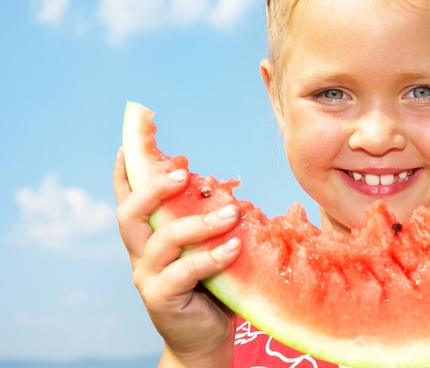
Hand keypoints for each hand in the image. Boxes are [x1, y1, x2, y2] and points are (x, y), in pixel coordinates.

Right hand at [113, 148, 240, 366]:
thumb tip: (252, 198)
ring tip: (232, 212)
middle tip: (185, 173)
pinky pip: (184, 272)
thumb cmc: (213, 286)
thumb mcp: (211, 247)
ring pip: (163, 239)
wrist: (205, 338)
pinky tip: (235, 246)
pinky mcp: (161, 299)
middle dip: (154, 187)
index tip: (134, 141)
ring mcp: (148, 277)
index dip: (127, 170)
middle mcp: (141, 253)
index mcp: (149, 235)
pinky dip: (211, 257)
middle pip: (130, 213)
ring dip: (198, 222)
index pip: (129, 197)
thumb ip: (215, 223)